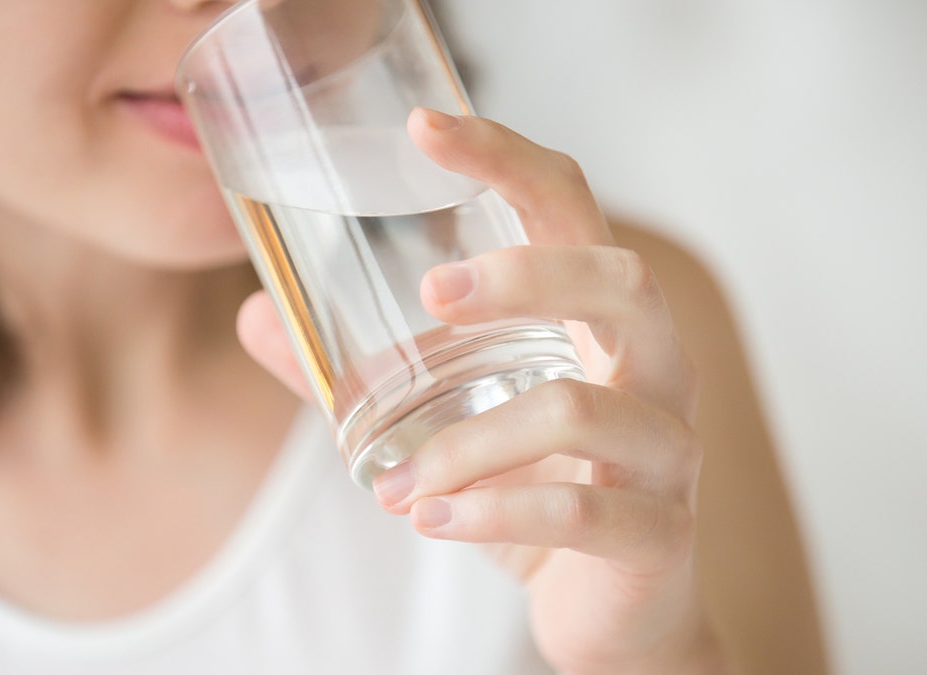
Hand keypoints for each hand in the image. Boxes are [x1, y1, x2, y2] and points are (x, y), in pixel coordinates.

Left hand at [238, 108, 727, 673]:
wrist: (608, 616)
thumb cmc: (534, 494)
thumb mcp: (448, 424)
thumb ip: (362, 375)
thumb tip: (259, 316)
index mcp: (601, 322)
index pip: (570, 208)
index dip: (507, 156)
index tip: (425, 127)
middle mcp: (653, 369)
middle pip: (621, 279)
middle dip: (524, 275)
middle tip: (430, 295)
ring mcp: (667, 451)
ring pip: (582, 408)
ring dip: (468, 443)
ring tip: (397, 483)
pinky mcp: (659, 533)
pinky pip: (580, 511)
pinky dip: (492, 512)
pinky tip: (432, 519)